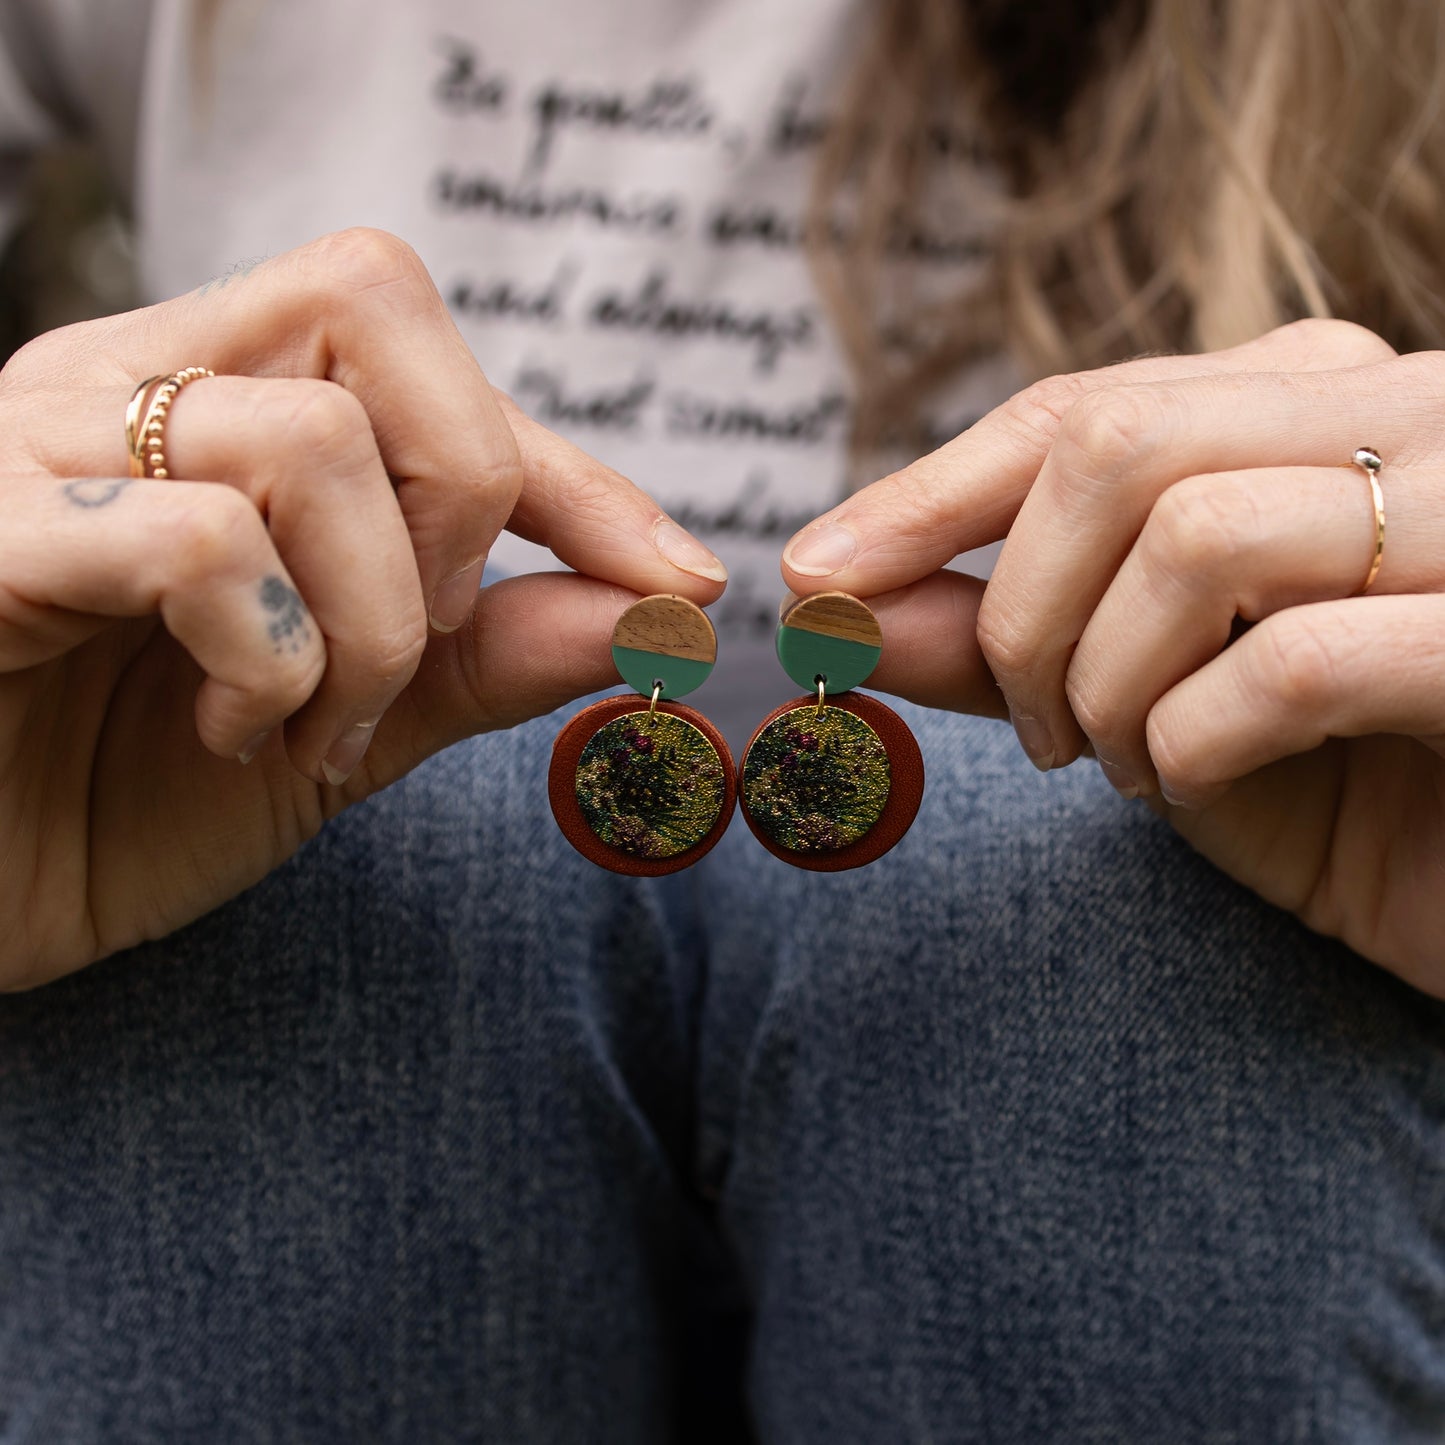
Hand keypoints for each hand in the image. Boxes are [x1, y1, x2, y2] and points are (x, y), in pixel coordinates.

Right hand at [0, 228, 725, 986]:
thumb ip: (488, 652)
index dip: (576, 469)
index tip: (681, 582)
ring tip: (310, 725)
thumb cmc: (127, 798)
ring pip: (307, 435)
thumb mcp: (351, 721)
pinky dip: (271, 658)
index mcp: (213, 398)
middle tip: (419, 645)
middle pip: (377, 303)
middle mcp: (125, 381)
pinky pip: (196, 536)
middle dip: (463, 497)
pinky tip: (232, 729)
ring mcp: (41, 445)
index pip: (434, 357)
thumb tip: (658, 607)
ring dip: (369, 620)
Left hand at [781, 319, 1444, 994]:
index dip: (925, 493)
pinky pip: (1296, 658)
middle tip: (1035, 733)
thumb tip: (833, 602)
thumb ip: (998, 639)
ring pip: (1193, 533)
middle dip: (1017, 609)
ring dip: (1105, 681)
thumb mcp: (1141, 704)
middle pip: (1116, 448)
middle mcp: (1406, 418)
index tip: (815, 578)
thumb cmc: (1339, 792)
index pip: (1082, 408)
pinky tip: (1198, 783)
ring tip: (1128, 766)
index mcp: (1314, 405)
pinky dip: (1197, 738)